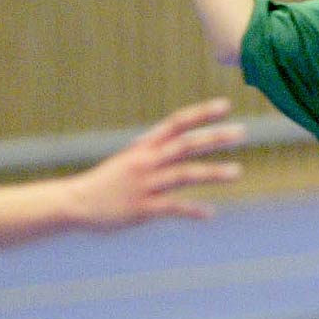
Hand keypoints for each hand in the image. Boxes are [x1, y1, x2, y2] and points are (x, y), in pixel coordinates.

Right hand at [70, 97, 246, 228]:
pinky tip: (210, 213)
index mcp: (144, 147)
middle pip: (185, 144)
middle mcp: (146, 161)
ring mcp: (145, 184)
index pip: (176, 123)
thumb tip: (175, 138)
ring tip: (237, 171)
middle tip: (243, 132)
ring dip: (212, 172)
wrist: (75, 203)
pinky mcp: (142, 208)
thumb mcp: (130, 158)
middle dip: (215, 137)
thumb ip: (154, 149)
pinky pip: (172, 207)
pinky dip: (192, 210)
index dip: (201, 113)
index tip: (226, 105)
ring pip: (184, 174)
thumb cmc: (106, 182)